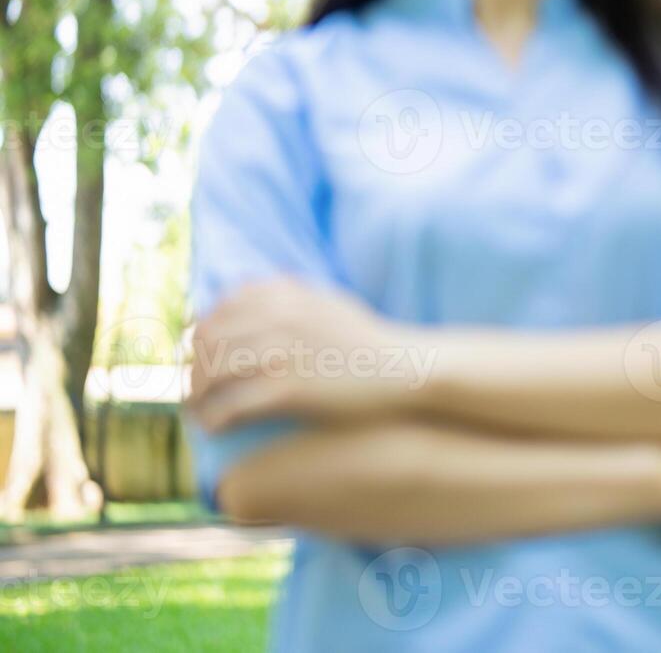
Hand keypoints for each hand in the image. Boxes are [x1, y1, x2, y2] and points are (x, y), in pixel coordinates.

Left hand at [187, 277, 419, 432]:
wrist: (403, 368)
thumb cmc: (368, 340)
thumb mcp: (326, 301)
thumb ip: (287, 295)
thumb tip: (245, 294)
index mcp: (283, 294)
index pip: (217, 311)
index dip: (201, 338)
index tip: (200, 359)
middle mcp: (276, 318)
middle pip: (207, 342)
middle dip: (194, 368)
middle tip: (194, 391)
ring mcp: (281, 353)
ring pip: (212, 374)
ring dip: (197, 397)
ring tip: (199, 413)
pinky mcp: (288, 390)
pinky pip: (232, 406)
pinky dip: (215, 420)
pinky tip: (215, 429)